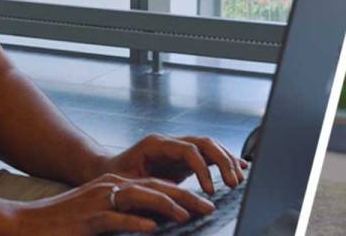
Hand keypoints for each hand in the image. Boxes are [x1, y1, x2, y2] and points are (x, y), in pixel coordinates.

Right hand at [6, 172, 215, 234]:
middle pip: (156, 187)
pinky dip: (136, 222)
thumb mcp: (101, 215)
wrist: (26, 224)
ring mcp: (99, 202)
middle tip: (209, 207)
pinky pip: (116, 219)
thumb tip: (156, 222)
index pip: (158, 185)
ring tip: (188, 216)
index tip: (205, 202)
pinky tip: (152, 228)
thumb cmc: (66, 223)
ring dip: (168, 206)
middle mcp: (111, 188)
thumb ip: (127, 215)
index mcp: (116, 186)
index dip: (184, 192)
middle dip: (186, 197)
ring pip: (141, 197)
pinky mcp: (88, 219)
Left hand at [98, 134, 248, 194]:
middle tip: (233, 183)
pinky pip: (208, 155)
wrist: (105, 169)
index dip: (203, 169)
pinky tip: (240, 167)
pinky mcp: (183, 157)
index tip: (211, 190)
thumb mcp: (128, 184)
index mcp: (157, 143)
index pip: (189, 150)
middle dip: (223, 161)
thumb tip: (170, 204)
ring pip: (210, 147)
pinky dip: (224, 160)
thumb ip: (149, 190)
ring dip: (227, 161)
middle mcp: (170, 141)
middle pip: (205, 143)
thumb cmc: (114, 177)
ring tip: (239, 179)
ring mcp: (178, 147)